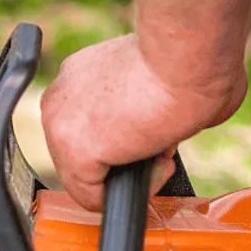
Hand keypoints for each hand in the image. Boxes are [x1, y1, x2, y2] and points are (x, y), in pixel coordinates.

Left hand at [39, 34, 248, 209]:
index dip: (128, 139)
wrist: (187, 53)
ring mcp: (60, 126)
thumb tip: (166, 130)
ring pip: (88, 177)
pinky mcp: (75, 154)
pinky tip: (158, 167)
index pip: (90, 126)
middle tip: (164, 146)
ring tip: (163, 155)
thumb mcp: (156, 78)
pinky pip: (94, 197)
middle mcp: (60, 98)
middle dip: (127, 157)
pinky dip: (129, 191)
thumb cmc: (190, 57)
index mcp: (79, 76)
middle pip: (86, 152)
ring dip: (129, 174)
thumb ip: (144, 105)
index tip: (156, 135)